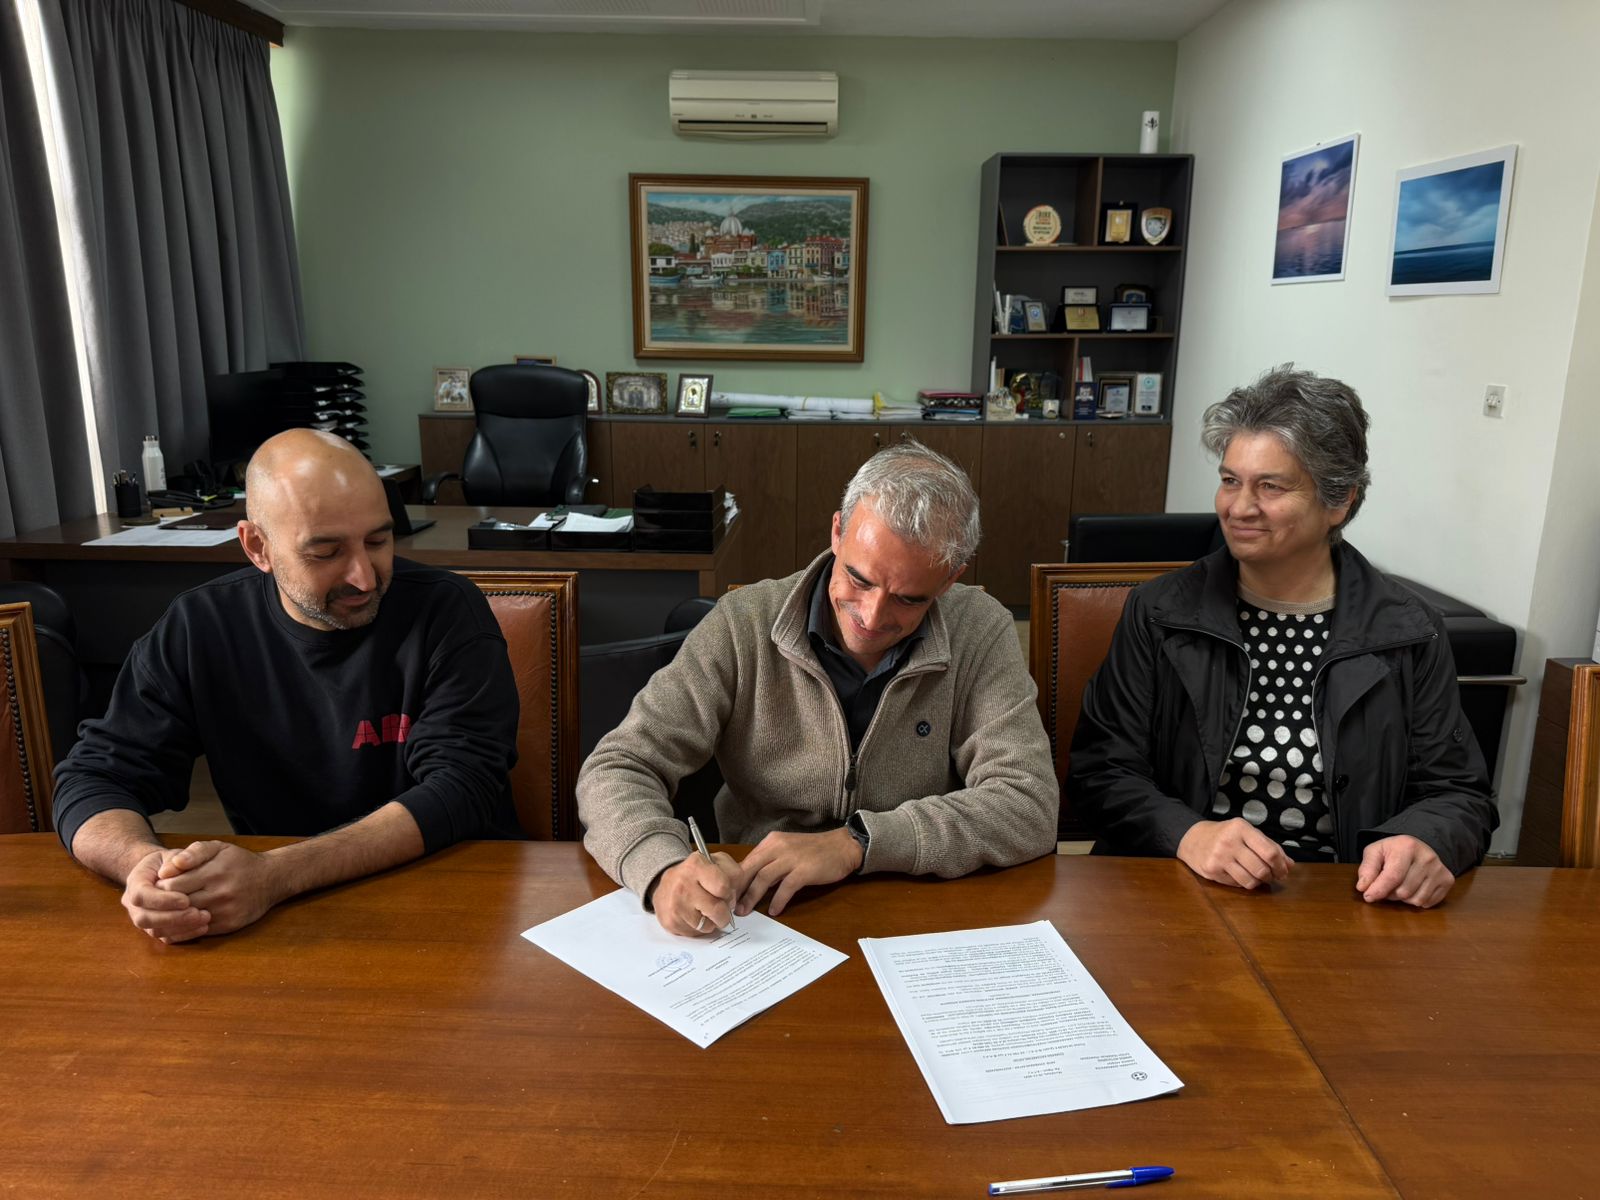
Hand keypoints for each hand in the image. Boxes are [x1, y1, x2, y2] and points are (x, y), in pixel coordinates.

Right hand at [122, 848, 210, 943]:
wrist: (165, 871)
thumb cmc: (170, 861)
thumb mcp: (173, 854)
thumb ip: (174, 857)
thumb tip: (174, 866)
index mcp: (135, 882)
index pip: (141, 896)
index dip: (162, 900)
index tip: (185, 899)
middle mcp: (134, 904)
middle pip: (144, 918)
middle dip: (172, 918)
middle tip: (198, 913)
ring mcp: (144, 918)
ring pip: (155, 931)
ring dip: (180, 927)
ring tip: (204, 918)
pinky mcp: (156, 928)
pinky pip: (166, 938)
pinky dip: (184, 934)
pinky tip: (203, 927)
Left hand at [153, 841, 285, 936]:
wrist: (272, 879)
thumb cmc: (240, 861)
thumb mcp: (218, 847)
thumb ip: (193, 853)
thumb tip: (167, 869)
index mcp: (214, 871)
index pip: (172, 886)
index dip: (160, 887)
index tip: (159, 885)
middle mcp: (220, 893)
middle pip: (177, 905)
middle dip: (164, 903)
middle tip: (160, 900)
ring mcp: (225, 911)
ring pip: (187, 920)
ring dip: (173, 917)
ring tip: (169, 911)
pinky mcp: (230, 925)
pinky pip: (199, 931)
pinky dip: (187, 928)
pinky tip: (183, 920)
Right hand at [651, 851, 739, 936]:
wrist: (666, 885)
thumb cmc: (697, 875)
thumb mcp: (718, 862)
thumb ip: (734, 875)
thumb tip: (734, 899)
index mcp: (696, 865)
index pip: (723, 887)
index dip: (729, 893)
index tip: (725, 893)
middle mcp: (682, 884)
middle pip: (717, 910)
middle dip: (724, 912)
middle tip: (720, 907)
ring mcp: (675, 904)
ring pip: (708, 925)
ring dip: (711, 922)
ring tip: (705, 910)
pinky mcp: (670, 922)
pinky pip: (696, 933)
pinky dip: (699, 928)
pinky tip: (694, 916)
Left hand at [734, 828, 862, 917]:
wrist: (843, 846)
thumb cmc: (815, 851)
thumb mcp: (787, 850)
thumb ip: (770, 862)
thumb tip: (750, 881)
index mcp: (771, 842)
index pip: (747, 861)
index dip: (735, 879)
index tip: (727, 895)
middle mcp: (778, 847)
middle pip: (750, 869)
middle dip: (738, 889)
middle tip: (728, 905)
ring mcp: (792, 858)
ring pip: (763, 878)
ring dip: (752, 896)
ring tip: (744, 911)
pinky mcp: (805, 870)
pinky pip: (786, 887)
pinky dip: (778, 900)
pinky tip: (774, 911)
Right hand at [1176, 818, 1291, 890]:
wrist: (1193, 838)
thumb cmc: (1226, 835)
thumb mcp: (1247, 833)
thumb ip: (1270, 847)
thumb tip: (1290, 865)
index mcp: (1241, 828)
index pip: (1270, 852)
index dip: (1281, 865)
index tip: (1283, 870)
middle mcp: (1229, 842)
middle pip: (1261, 869)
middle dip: (1271, 876)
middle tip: (1272, 876)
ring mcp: (1219, 857)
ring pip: (1250, 881)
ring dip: (1259, 882)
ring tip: (1258, 876)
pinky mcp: (1212, 870)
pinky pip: (1237, 884)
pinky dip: (1244, 882)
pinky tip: (1241, 874)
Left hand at [1356, 835, 1454, 908]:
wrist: (1417, 847)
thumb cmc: (1393, 851)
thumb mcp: (1375, 852)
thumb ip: (1367, 869)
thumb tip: (1363, 887)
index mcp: (1407, 846)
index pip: (1393, 876)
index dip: (1378, 890)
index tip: (1368, 897)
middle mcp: (1427, 857)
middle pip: (1404, 891)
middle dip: (1390, 894)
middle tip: (1386, 887)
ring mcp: (1439, 869)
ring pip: (1416, 899)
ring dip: (1402, 899)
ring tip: (1399, 886)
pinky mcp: (1447, 880)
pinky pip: (1428, 903)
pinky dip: (1416, 901)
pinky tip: (1413, 888)